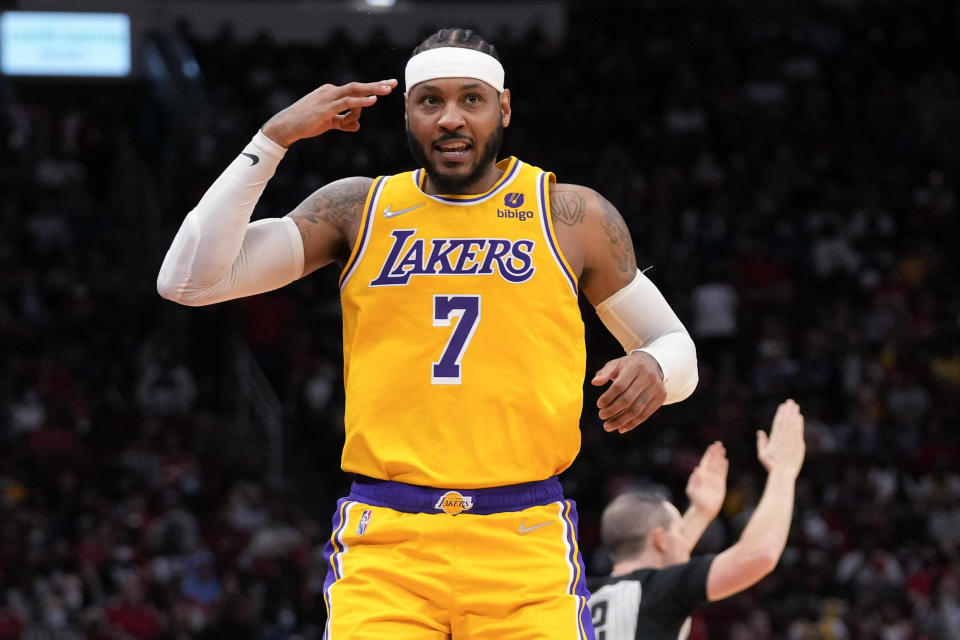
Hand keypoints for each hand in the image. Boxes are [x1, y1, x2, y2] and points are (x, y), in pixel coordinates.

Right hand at [262, 79, 397, 146]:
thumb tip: (357, 126)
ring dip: (372, 90)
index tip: (387, 87)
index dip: (371, 90)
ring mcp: (328, 98)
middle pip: (358, 86)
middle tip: (393, 83)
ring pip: (354, 91)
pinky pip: (346, 102)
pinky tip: (372, 101)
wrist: (286, 127)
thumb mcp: (328, 123)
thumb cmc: (306, 124)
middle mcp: (330, 91)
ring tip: (387, 90)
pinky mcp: (326, 108)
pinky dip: (360, 101)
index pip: (355, 91)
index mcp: (331, 93)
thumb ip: (343, 122)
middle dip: (376, 84)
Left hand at [591, 351, 666, 432]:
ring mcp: (656, 388)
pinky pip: (645, 414)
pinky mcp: (661, 397)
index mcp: (635, 367)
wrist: (652, 365)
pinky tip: (621, 428)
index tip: (599, 405)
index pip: (620, 386)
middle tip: (601, 416)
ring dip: (620, 421)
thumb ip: (604, 373)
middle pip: (628, 399)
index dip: (608, 397)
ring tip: (608, 426)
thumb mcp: (616, 364)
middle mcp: (648, 377)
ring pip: (637, 410)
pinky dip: (632, 424)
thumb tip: (594, 382)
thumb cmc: (628, 367)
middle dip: (612, 411)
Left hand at [686, 441, 728, 517]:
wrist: (704, 509)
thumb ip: (695, 480)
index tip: (712, 446)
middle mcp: (708, 475)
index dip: (709, 454)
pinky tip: (725, 461)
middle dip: (715, 453)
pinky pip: (722, 473)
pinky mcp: (720, 484)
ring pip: (718, 466)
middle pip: (712, 461)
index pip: (706, 461)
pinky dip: (723, 467)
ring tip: (723, 449)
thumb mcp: (692, 490)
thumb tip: (697, 470)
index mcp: (701, 475)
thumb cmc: (696, 500)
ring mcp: (714, 479)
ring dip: (720, 458)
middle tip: (719, 444)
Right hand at [757, 399, 805, 476]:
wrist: (784, 473)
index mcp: (774, 440)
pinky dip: (799, 424)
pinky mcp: (799, 445)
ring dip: (794, 414)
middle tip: (790, 402)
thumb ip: (762, 442)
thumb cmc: (772, 465)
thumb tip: (760, 432)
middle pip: (786, 421)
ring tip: (795, 406)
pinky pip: (799, 432)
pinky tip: (800, 417)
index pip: (778, 423)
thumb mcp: (762, 454)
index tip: (782, 406)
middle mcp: (783, 439)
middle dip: (788, 411)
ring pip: (793, 425)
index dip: (780, 414)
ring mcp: (792, 441)